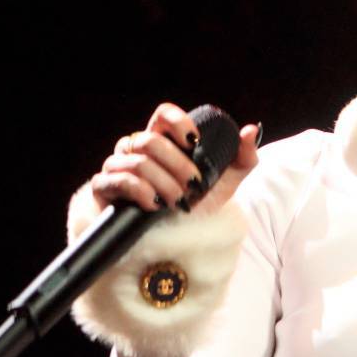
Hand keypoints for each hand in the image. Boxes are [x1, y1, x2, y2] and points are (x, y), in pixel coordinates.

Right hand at [90, 101, 260, 215]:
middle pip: (151, 140)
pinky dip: (140, 192)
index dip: (178, 123)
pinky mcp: (105, 188)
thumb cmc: (197, 205)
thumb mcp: (225, 183)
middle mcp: (137, 148)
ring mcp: (118, 166)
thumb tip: (252, 130)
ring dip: (163, 182)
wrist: (176, 241)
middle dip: (177, 165)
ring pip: (137, 160)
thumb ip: (242, 157)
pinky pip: (116, 180)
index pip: (163, 115)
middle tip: (194, 185)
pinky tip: (154, 204)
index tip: (195, 143)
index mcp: (163, 141)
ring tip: (178, 202)